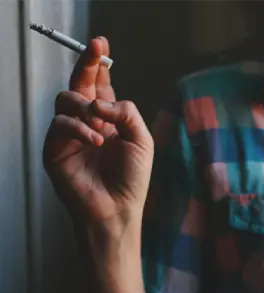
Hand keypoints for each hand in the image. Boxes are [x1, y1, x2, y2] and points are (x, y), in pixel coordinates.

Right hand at [43, 36, 153, 237]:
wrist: (117, 209)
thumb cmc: (131, 180)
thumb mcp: (141, 141)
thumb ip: (127, 113)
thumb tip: (99, 101)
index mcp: (109, 120)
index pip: (101, 85)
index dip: (99, 64)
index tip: (101, 45)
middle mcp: (88, 123)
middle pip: (80, 83)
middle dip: (87, 65)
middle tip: (95, 50)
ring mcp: (70, 135)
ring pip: (67, 99)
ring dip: (86, 107)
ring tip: (102, 129)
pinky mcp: (55, 148)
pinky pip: (60, 124)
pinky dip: (79, 128)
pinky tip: (95, 141)